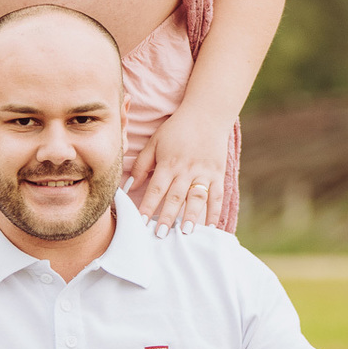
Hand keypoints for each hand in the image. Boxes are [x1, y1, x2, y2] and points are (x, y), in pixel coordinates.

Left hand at [130, 107, 229, 236]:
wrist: (207, 114)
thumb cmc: (177, 129)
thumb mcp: (155, 142)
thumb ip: (141, 164)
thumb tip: (129, 185)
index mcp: (168, 163)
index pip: (156, 189)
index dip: (147, 206)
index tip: (140, 222)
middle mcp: (186, 169)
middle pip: (175, 196)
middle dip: (167, 217)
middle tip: (160, 234)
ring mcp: (204, 172)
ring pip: (197, 198)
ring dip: (191, 216)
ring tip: (186, 233)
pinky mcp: (218, 174)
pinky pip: (217, 196)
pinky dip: (215, 212)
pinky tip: (211, 227)